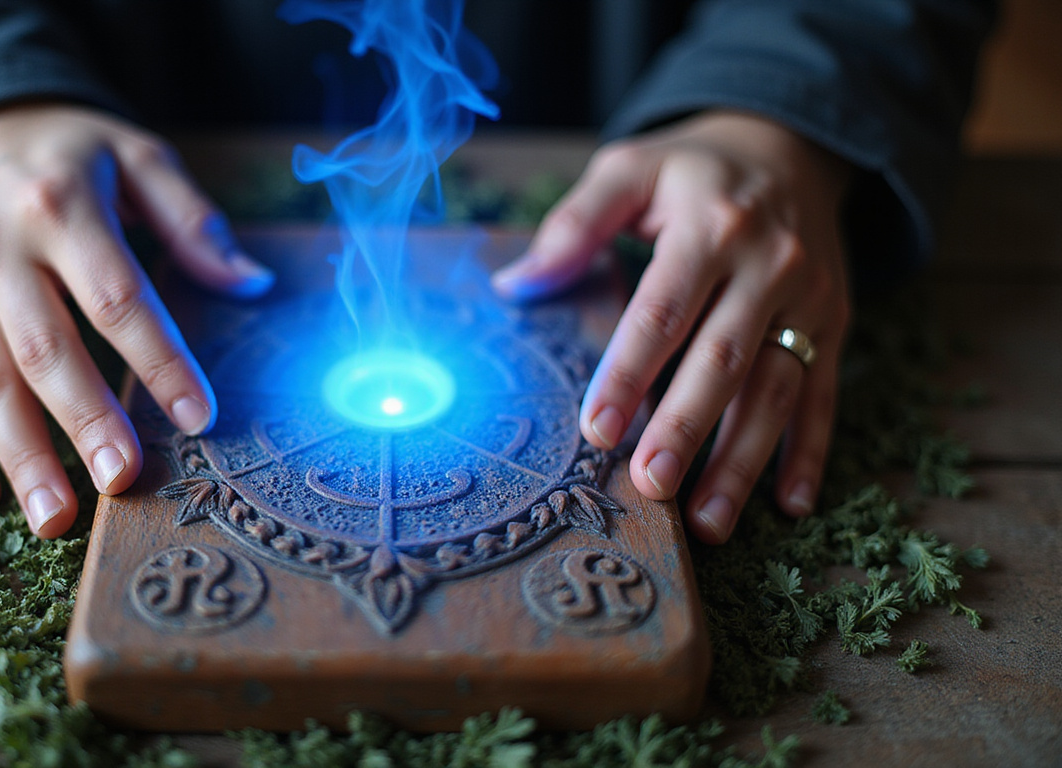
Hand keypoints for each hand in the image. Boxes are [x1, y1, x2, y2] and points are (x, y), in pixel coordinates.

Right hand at [0, 103, 272, 537]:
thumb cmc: (72, 154)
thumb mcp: (138, 158)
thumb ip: (193, 221)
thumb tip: (253, 284)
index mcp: (60, 206)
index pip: (116, 297)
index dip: (160, 360)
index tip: (201, 417)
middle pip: (45, 348)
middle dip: (86, 419)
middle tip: (125, 479)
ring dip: (21, 456)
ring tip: (57, 519)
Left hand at [493, 111, 851, 543]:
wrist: (791, 145)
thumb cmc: (691, 170)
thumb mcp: (630, 170)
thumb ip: (574, 223)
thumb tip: (515, 284)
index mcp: (710, 226)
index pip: (663, 310)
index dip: (629, 372)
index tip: (597, 429)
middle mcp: (768, 265)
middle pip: (724, 358)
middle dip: (686, 428)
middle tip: (650, 485)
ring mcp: (809, 299)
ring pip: (777, 389)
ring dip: (744, 461)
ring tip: (707, 523)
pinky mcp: (834, 324)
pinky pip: (823, 394)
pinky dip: (810, 453)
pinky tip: (790, 505)